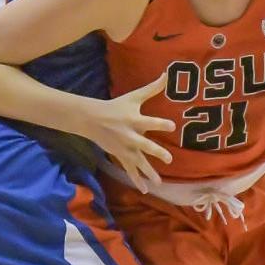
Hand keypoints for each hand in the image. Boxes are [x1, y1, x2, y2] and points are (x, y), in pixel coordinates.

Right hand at [86, 74, 174, 191]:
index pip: (149, 122)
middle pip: (144, 145)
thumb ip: (152, 88)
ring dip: (148, 172)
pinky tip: (146, 190)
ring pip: (138, 162)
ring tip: (159, 182)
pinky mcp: (121, 156)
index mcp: (134, 120)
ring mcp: (125, 148)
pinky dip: (137, 180)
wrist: (92, 119)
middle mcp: (130, 136)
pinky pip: (130, 170)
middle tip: (168, 159)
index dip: (160, 124)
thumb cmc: (116, 106)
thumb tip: (166, 74)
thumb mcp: (133, 97)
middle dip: (156, 152)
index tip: (172, 126)